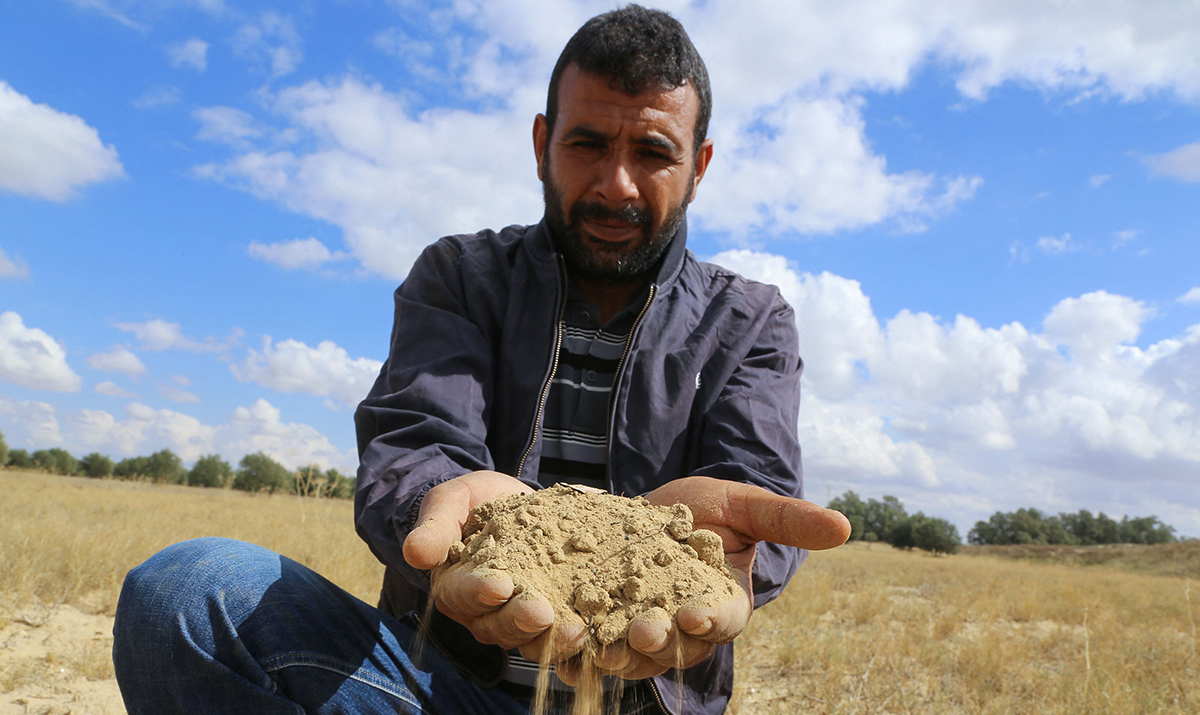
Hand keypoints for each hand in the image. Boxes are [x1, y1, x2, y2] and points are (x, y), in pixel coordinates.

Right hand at [402, 470, 586, 656]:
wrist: (510, 503)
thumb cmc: (473, 502)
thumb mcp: (450, 501)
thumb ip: (435, 525)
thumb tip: (414, 552)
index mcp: (453, 586)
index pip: (461, 594)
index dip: (479, 592)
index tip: (499, 585)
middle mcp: (481, 612)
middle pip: (497, 625)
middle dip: (520, 620)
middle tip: (542, 612)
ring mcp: (515, 619)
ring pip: (529, 639)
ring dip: (553, 639)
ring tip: (577, 631)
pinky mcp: (548, 619)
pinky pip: (558, 639)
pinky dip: (575, 643)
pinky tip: (596, 639)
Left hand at [557, 476, 849, 683]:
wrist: (643, 511)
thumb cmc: (703, 508)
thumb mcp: (743, 505)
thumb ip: (787, 518)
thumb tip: (846, 527)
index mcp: (722, 606)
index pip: (722, 622)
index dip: (710, 621)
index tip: (694, 613)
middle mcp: (683, 631)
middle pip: (674, 648)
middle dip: (658, 641)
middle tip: (641, 631)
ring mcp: (639, 634)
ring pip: (631, 657)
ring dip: (616, 654)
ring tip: (599, 644)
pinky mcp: (599, 629)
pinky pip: (589, 652)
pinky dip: (575, 654)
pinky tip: (561, 648)